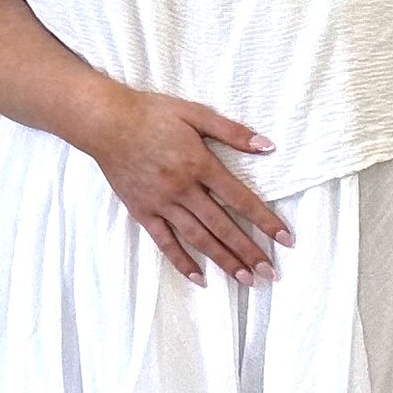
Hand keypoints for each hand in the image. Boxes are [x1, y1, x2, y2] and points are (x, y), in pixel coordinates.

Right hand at [88, 83, 294, 285]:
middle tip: (269, 273)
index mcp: (200, 164)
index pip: (241, 199)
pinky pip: (165, 243)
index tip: (285, 239)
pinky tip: (200, 278)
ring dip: (223, 260)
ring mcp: (162, 204)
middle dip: (249, 251)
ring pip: (198, 238)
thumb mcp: (195, 113)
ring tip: (244, 279)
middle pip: (223, 226)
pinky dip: (182, 262)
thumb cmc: (152, 114)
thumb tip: (268, 146)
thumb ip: (232, 131)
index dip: (265, 221)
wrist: (106, 123)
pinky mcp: (143, 212)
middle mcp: (183, 189)